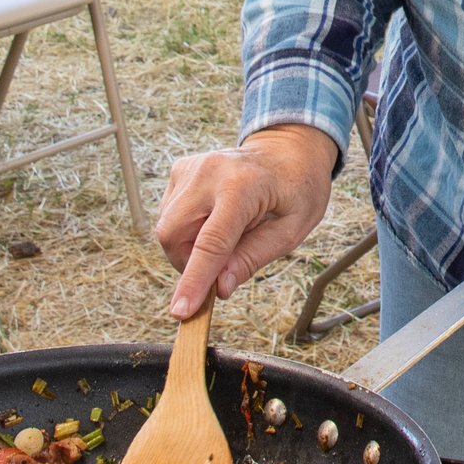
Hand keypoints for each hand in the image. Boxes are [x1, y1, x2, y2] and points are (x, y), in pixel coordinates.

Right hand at [154, 124, 339, 317]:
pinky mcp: (180, 170)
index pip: (210, 243)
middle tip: (221, 268)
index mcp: (242, 186)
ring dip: (189, 247)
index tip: (180, 312)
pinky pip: (169, 214)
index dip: (194, 281)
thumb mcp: (289, 231)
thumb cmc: (296, 190)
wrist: (288, 151)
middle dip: (189, 264)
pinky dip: (186, 229)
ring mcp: (190, 168)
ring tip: (227, 236)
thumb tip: (219, 288)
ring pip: (166, 227)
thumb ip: (252, 258)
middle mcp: (208, 172)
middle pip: (173, 235)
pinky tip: (214, 219)